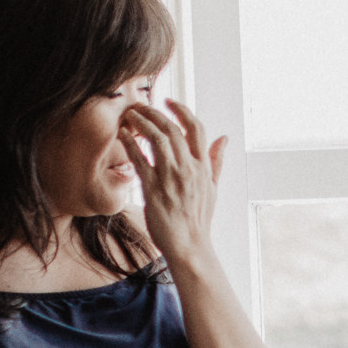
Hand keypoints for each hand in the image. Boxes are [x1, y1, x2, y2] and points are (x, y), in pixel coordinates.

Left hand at [121, 100, 224, 271]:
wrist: (189, 246)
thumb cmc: (199, 219)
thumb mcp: (213, 188)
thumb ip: (216, 161)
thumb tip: (224, 138)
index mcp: (203, 167)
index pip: (196, 128)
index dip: (182, 110)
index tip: (169, 101)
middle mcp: (189, 169)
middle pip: (172, 129)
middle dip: (155, 112)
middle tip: (142, 106)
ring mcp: (171, 178)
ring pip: (156, 139)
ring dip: (142, 122)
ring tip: (131, 114)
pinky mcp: (153, 189)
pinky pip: (140, 159)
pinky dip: (130, 143)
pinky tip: (123, 134)